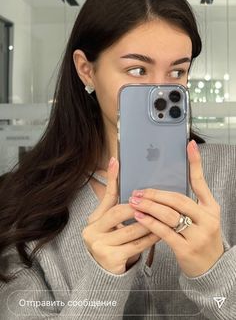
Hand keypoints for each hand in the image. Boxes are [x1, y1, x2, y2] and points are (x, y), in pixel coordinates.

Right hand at [82, 157, 159, 274]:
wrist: (107, 275)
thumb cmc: (114, 243)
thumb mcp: (112, 224)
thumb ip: (116, 205)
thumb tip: (118, 173)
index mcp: (93, 220)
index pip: (106, 196)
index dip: (112, 178)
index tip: (116, 161)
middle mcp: (92, 232)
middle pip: (119, 212)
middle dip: (139, 206)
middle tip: (155, 201)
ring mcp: (100, 247)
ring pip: (132, 229)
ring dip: (151, 222)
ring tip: (165, 216)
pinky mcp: (112, 259)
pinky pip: (137, 245)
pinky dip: (151, 237)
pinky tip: (161, 233)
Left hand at [128, 140, 223, 277]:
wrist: (210, 268)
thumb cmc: (200, 237)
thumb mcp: (201, 218)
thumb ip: (188, 203)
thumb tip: (164, 186)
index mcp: (211, 208)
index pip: (201, 182)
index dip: (195, 163)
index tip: (189, 145)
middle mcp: (207, 219)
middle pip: (177, 200)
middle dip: (155, 194)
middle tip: (138, 191)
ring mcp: (198, 235)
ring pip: (169, 215)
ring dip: (148, 207)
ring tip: (134, 202)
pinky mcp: (186, 249)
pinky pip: (164, 232)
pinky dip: (150, 223)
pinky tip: (139, 217)